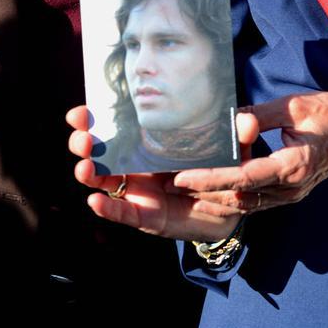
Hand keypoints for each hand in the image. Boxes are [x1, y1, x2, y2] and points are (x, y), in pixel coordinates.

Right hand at [66, 105, 256, 241]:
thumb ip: (239, 136)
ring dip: (90, 175)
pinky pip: (123, 213)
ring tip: (85, 169)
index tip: (80, 111)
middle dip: (85, 143)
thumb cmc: (222, 171)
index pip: (117, 126)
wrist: (229, 211)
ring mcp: (138, 191)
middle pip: (102, 152)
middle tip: (81, 137)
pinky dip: (108, 209)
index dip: (94, 119)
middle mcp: (137, 164)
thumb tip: (248, 119)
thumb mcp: (231, 150)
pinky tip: (95, 202)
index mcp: (149, 142)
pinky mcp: (146, 216)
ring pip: (105, 182)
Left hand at [169, 92, 327, 210]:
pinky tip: (212, 186)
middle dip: (203, 192)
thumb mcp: (294, 106)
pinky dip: (231, 195)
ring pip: (245, 203)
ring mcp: (292, 194)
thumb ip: (260, 116)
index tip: (182, 177)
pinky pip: (256, 200)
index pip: (242, 178)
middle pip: (238, 197)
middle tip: (170, 184)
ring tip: (183, 187)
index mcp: (293, 166)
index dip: (210, 178)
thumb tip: (230, 122)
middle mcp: (291, 187)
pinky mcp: (291, 191)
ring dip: (214, 197)